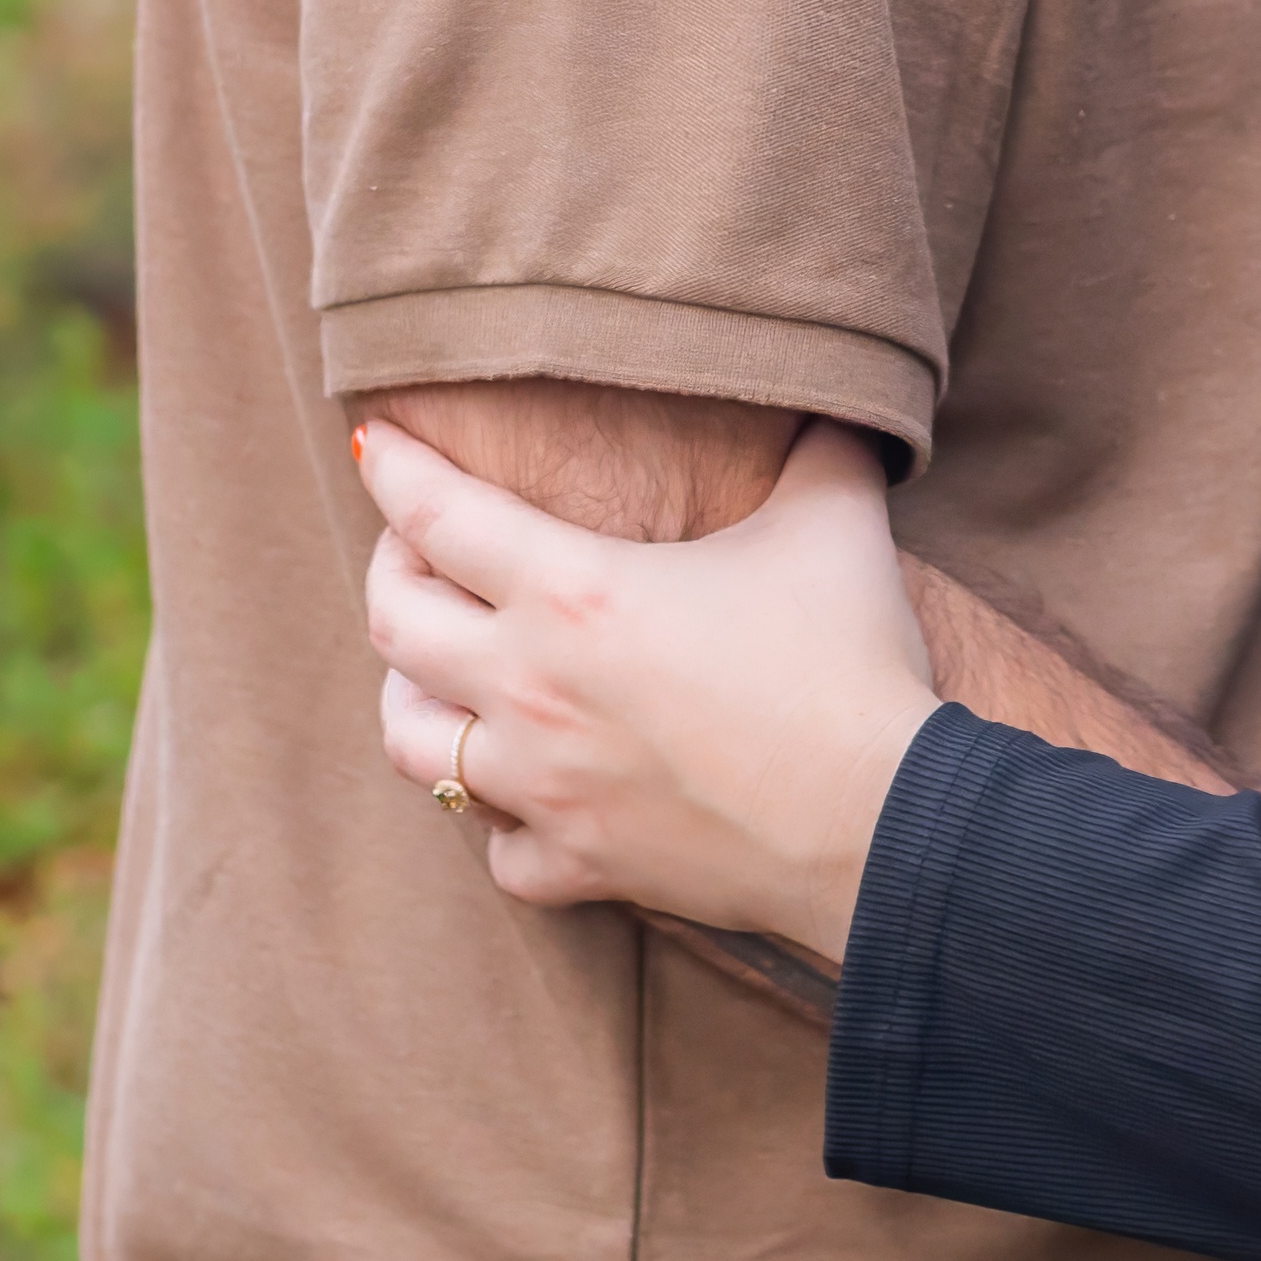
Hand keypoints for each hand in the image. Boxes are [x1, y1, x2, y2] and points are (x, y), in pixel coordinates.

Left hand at [359, 416, 942, 963]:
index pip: (436, 512)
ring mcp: (544, 786)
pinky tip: (526, 793)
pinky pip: (496, 849)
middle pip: (392, 622)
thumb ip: (819, 443)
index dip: (394, 466)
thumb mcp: (834, 519)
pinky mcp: (580, 864)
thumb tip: (833, 396)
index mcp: (574, 591)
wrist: (883, 819)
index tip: (377, 441)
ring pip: (410, 742)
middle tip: (421, 547)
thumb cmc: (851, 662)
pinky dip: (500, 818)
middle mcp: (532, 688)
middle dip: (390, 570)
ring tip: (442, 669)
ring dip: (413, 694)